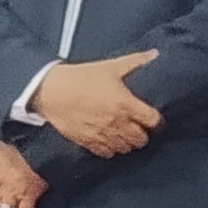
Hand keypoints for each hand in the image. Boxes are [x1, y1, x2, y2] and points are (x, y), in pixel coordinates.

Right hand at [30, 51, 161, 157]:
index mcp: (125, 104)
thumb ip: (135, 61)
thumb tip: (155, 54)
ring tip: (125, 134)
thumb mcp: (110, 66)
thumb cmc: (82, 77)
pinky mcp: (89, 142)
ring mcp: (103, 135)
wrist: (52, 91)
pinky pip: (108, 153)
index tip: (151, 116)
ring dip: (128, 142)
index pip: (153, 121)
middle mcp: (117, 123)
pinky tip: (110, 140)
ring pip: (126, 148)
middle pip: (141, 139)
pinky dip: (112, 149)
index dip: (155, 119)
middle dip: (143, 133)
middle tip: (138, 126)